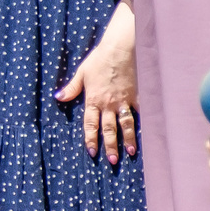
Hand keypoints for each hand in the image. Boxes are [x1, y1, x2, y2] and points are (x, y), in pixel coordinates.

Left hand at [56, 0, 138, 160]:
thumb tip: (58, 97)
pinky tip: (151, 133)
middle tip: (112, 160)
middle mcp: (109, 104)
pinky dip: (146, 122)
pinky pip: (142, 112)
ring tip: (132, 152)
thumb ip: (71, 88)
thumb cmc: (99, 59)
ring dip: (129, 139)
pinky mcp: (138, 95)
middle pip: (109, 129)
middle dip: (110, 146)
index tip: (93, 152)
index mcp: (93, 100)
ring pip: (126, 124)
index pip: (90, 124)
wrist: (120, 49)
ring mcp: (125, 101)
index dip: (91, 139)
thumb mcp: (81, 73)